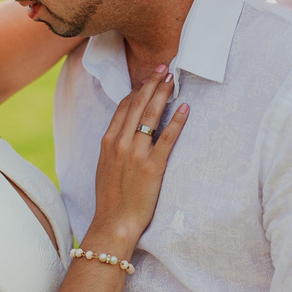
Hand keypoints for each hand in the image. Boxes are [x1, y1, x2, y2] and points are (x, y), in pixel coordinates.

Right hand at [91, 65, 188, 242]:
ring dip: (163, 94)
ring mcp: (136, 153)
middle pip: (138, 104)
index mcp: (108, 141)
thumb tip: (125, 132)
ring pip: (151, 115)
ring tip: (173, 80)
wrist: (113, 222)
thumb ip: (114, 146)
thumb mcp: (105, 166)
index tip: (148, 79)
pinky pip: (167, 138)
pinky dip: (177, 121)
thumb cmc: (111, 198)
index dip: (137, 90)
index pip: (124, 106)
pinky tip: (186, 109)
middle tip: (163, 69)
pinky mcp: (152, 166)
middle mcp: (120, 143)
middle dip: (151, 84)